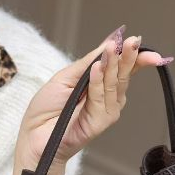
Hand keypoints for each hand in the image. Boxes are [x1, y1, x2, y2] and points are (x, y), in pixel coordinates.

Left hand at [14, 25, 173, 174]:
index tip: (139, 42)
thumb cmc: (46, 108)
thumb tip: (111, 40)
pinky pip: (102, 98)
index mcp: (99, 84)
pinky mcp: (101, 122)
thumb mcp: (67, 75)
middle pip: (124, 75)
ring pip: (115, 84)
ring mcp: (105, 110)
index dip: (134, 56)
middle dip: (129, 57)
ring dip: (113, 65)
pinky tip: (96, 70)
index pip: (122, 68)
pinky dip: (98, 83)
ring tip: (111, 50)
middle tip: (132, 42)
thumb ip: (90, 60)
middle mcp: (106, 97)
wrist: (34, 134)